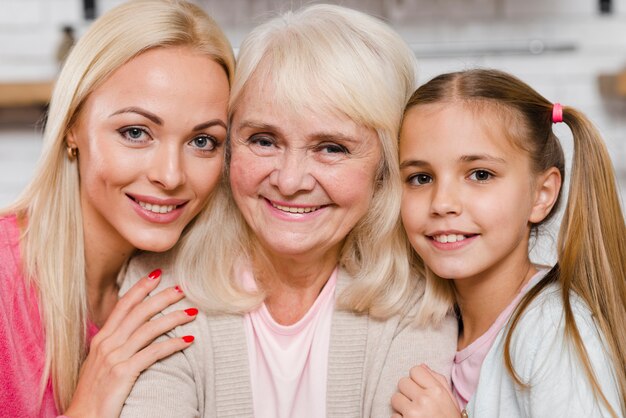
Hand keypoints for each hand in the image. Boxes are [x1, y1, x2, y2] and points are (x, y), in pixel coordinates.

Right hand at [63, 269, 197, 417]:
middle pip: (139, 312)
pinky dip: (173, 345)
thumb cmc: (94, 392)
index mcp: (101, 338)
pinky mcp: (123, 373)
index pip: (123, 305)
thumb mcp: (100, 362)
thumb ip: (114, 344)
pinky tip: (188, 340)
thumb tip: (131, 330)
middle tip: (182, 288)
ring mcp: (115, 358)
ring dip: (174, 318)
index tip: (157, 275)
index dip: (140, 288)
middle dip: (162, 297)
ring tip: (192, 312)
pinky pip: (153, 353)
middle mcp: (107, 344)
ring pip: (149, 329)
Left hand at [391, 364, 460, 417]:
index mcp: (437, 391)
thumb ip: (437, 380)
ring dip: (401, 405)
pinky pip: (393, 415)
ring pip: (395, 398)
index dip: (416, 379)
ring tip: (413, 412)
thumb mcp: (450, 399)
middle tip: (416, 401)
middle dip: (408, 391)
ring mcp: (413, 413)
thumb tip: (421, 365)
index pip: (415, 370)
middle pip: (402, 382)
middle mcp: (424, 399)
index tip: (420, 387)